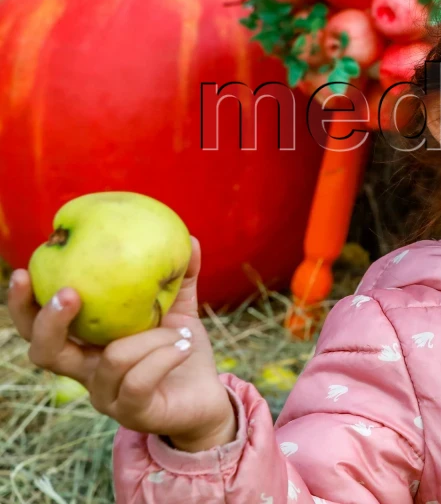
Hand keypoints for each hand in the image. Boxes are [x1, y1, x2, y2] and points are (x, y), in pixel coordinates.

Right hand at [10, 238, 236, 451]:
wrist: (206, 396)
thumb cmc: (182, 350)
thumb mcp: (180, 310)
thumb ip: (181, 278)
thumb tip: (191, 237)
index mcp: (87, 344)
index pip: (40, 327)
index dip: (24, 304)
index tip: (24, 271)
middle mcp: (86, 372)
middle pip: (44, 353)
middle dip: (50, 321)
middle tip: (70, 293)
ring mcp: (106, 396)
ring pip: (112, 359)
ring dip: (151, 338)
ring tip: (179, 331)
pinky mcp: (132, 413)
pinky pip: (139, 381)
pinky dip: (164, 357)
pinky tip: (184, 345)